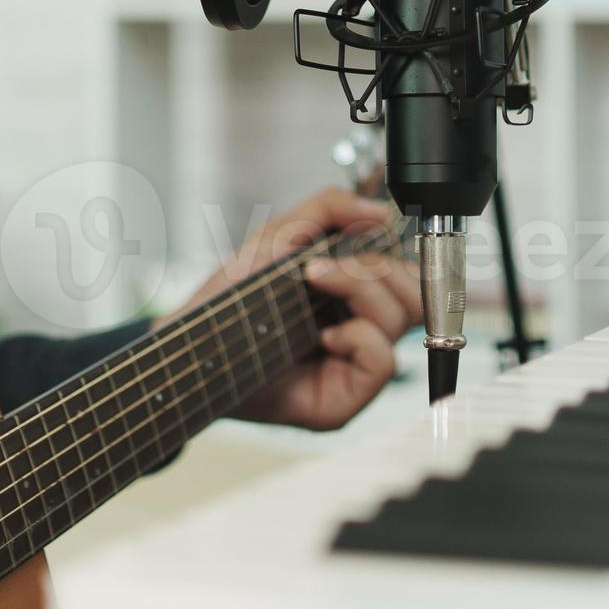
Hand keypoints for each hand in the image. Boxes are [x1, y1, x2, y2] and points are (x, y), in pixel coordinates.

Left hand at [159, 188, 421, 429]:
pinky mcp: (343, 399)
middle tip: (326, 266)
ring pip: (401, 319)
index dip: (396, 251)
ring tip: (315, 283)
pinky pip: (382, 361)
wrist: (194, 342)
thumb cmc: (232, 296)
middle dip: (378, 269)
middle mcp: (360, 328)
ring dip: (361, 290)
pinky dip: (358, 338)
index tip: (361, 233)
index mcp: (353, 294)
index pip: (408, 273)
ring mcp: (353, 365)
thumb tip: (382, 211)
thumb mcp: (279, 237)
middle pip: (415, 294)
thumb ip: (329, 209)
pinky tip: (325, 337)